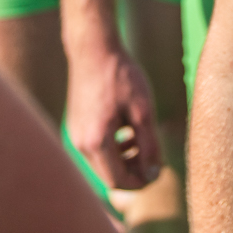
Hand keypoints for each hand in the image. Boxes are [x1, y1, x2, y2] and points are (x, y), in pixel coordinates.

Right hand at [65, 40, 163, 190]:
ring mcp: (74, 136)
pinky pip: (94, 149)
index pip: (119, 182)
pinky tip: (126, 131)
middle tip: (152, 155)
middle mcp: (80, 144)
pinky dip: (111, 148)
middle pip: (109, 177)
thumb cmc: (121, 76)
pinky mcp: (74, 127)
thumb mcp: (143, 110)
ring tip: (141, 140)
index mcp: (97, 142)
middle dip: (133, 171)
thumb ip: (150, 145)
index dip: (141, 182)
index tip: (158, 170)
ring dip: (123, 160)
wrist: (93, 50)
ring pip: (101, 164)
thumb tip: (155, 174)